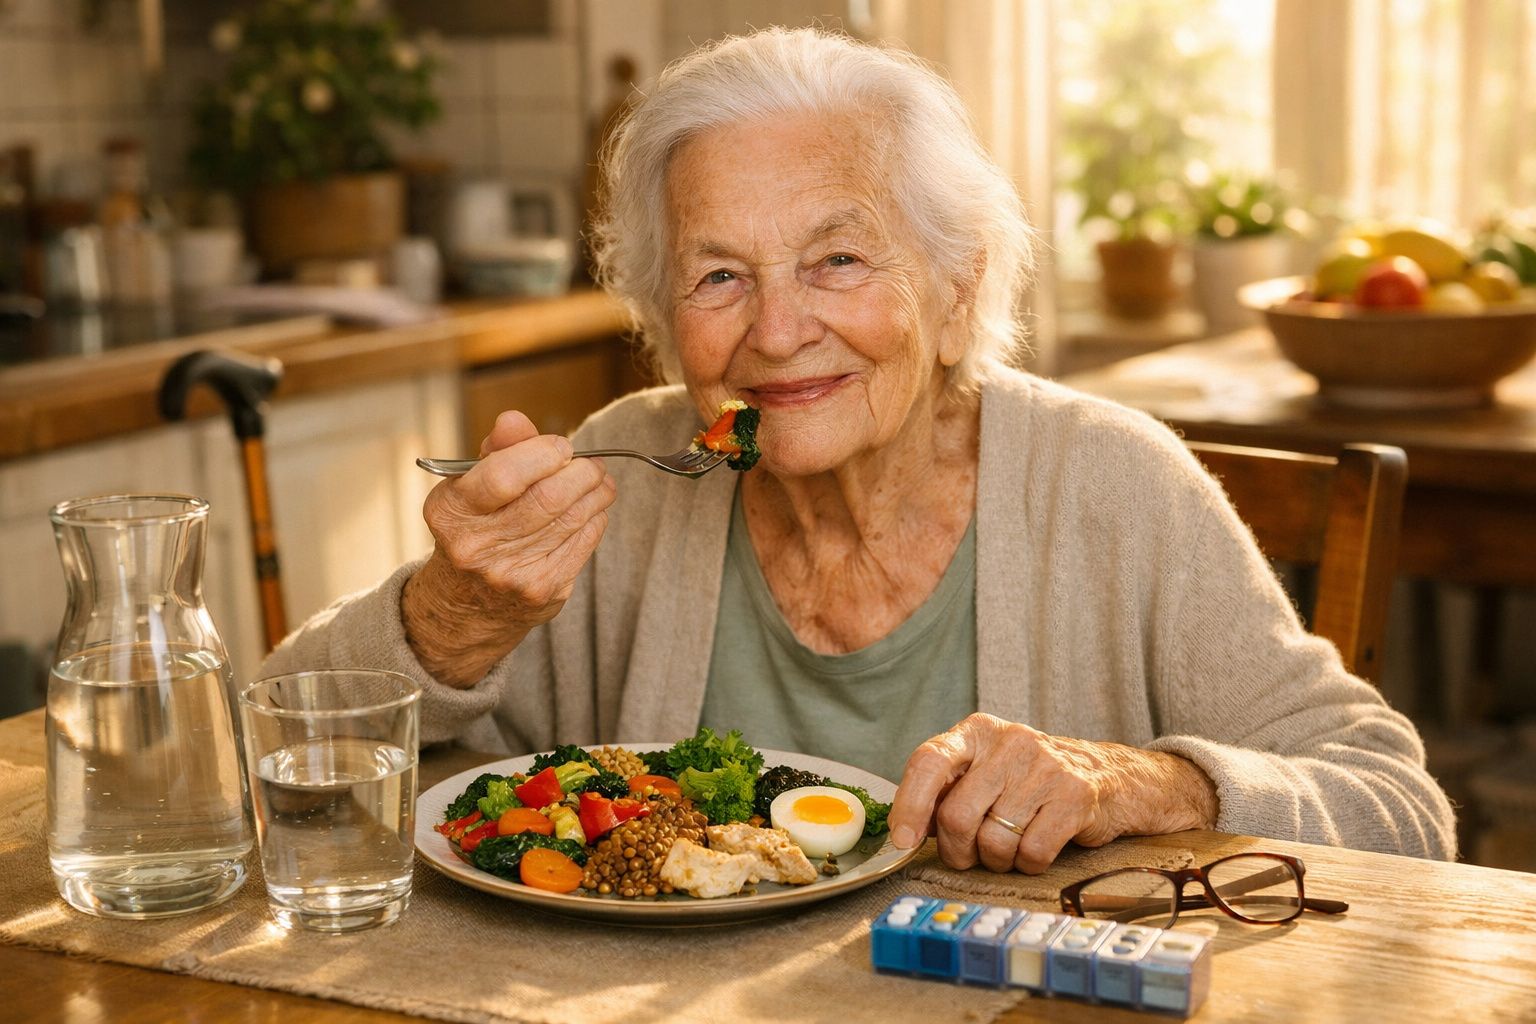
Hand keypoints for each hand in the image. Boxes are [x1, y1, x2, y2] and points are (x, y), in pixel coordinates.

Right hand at [402, 411, 615, 686]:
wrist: (466, 605)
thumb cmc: (474, 529)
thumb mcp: (470, 488)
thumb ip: (497, 451)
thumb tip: (514, 419)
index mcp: (451, 512)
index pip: (504, 475)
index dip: (543, 453)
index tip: (561, 446)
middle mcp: (475, 546)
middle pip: (547, 498)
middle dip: (581, 472)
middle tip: (590, 463)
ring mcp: (510, 574)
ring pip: (571, 519)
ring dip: (596, 493)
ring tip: (600, 480)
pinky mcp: (541, 591)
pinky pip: (583, 543)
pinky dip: (595, 519)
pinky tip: (592, 509)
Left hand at [887, 713, 1216, 873]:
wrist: (1108, 777)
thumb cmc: (1028, 782)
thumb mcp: (984, 772)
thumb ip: (945, 793)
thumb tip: (903, 834)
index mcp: (976, 732)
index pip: (928, 762)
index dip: (909, 805)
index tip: (903, 842)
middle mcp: (1009, 741)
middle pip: (958, 816)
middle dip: (958, 851)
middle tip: (969, 855)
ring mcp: (1045, 767)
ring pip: (994, 842)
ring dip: (997, 860)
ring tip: (1010, 846)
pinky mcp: (1076, 796)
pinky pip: (1032, 853)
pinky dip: (1029, 864)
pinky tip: (1037, 848)